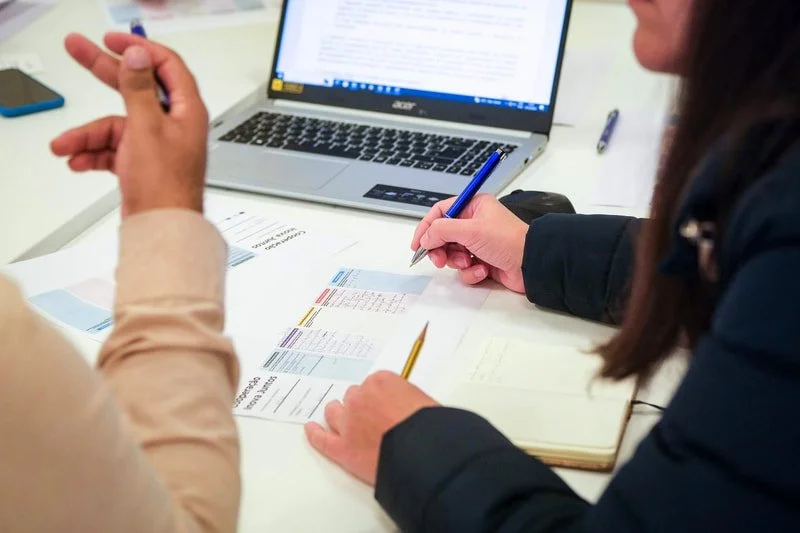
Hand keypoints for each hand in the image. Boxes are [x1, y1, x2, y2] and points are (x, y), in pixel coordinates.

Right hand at [50, 33, 208, 217]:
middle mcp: (173, 124)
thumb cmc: (167, 187)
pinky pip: (113, 149)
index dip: (140, 49)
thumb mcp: (148, 128)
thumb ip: (139, 89)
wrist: (162, 230)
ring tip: (66, 147)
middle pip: (135, 88)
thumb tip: (137, 56)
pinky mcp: (142, 163)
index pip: (166, 66)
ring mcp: (157, 144)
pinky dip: (95, 154)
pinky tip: (80, 162)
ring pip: (117, 125)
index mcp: (186, 111)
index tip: (114, 40)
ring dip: (89, 136)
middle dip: (104, 73)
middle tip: (78, 51)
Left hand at [305, 371, 438, 485]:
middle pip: (353, 397)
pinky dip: (315, 435)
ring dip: (337, 414)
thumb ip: (406, 400)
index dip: (379, 397)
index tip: (385, 404)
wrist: (422, 451)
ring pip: (334, 413)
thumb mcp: (423, 400)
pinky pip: (323, 440)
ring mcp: (348, 423)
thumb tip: (406, 411)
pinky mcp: (342, 449)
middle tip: (370, 416)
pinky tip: (311, 430)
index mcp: (381, 382)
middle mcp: (360, 398)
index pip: (373, 385)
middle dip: (360, 406)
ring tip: (337, 416)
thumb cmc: (429, 426)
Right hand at [411, 194, 528, 292]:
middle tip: (439, 260)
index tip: (417, 244)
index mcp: (474, 206)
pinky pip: (465, 268)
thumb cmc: (507, 240)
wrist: (532, 265)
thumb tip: (425, 238)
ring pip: (452, 254)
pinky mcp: (482, 261)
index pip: (440, 212)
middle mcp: (475, 223)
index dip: (426, 227)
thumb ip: (442, 230)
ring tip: (469, 262)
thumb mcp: (470, 230)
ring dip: (457, 261)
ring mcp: (478, 243)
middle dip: (440, 249)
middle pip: (443, 235)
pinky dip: (471, 272)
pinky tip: (483, 270)